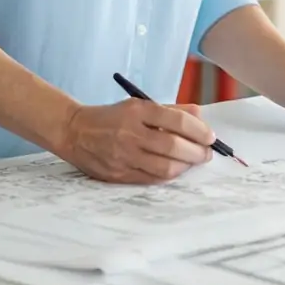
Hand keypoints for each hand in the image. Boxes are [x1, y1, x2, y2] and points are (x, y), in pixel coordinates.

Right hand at [59, 99, 214, 183]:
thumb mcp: (139, 105)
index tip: (210, 136)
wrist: (75, 132)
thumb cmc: (113, 117)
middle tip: (207, 153)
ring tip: (193, 162)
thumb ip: (171, 111)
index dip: (199, 130)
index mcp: (138, 111)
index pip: (177, 121)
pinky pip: (152, 179)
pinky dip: (169, 175)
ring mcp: (124, 156)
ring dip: (186, 166)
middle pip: (174, 147)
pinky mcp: (118, 174)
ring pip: (165, 167)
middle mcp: (130, 133)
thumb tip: (200, 117)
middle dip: (197, 152)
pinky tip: (175, 169)